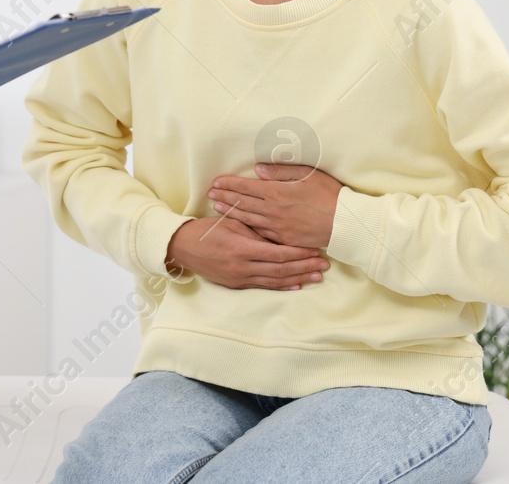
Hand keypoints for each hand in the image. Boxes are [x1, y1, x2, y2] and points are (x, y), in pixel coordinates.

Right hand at [164, 215, 329, 290]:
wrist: (183, 248)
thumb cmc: (208, 230)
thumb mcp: (232, 222)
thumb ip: (256, 229)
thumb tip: (280, 233)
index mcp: (241, 248)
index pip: (278, 253)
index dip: (299, 253)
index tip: (316, 250)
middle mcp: (242, 267)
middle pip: (281, 269)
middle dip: (305, 267)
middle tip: (324, 266)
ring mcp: (240, 278)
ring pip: (276, 281)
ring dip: (299, 278)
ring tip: (317, 276)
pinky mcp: (237, 284)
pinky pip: (264, 286)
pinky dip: (282, 286)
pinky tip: (297, 285)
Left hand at [208, 164, 344, 249]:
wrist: (345, 223)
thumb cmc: (329, 194)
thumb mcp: (307, 174)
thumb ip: (281, 171)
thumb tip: (258, 170)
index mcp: (278, 192)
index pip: (247, 187)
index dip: (229, 184)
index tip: (216, 182)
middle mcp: (274, 210)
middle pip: (243, 203)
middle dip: (224, 197)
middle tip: (210, 193)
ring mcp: (278, 227)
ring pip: (248, 219)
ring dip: (231, 211)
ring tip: (217, 207)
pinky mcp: (284, 240)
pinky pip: (260, 233)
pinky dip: (246, 227)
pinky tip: (238, 224)